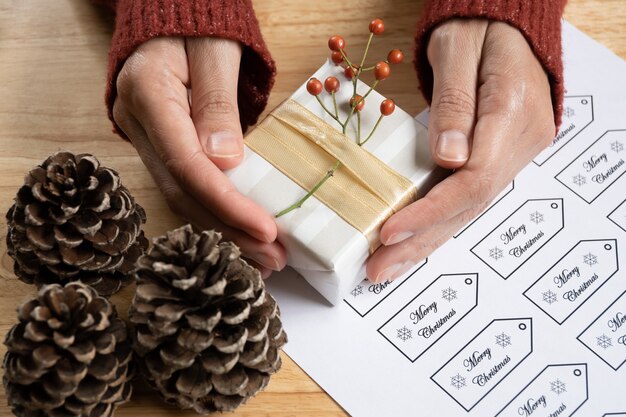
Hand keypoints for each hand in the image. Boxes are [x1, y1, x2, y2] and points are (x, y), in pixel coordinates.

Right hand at [112, 37, 285, 276]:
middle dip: (229, 230)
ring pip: (181, 198)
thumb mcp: (216, 53)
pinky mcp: (160, 148)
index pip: (187, 164)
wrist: (172, 19)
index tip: (265, 229)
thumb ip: (218, 104)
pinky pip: (185, 188)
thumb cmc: (196, 25)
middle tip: (272, 258)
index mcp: (147, 94)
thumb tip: (227, 162)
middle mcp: (138, 125)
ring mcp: (144, 139)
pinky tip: (239, 234)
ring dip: (223, 231)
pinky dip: (214, 215)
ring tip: (263, 257)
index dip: (226, 203)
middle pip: (182, 192)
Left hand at [366, 19, 555, 282]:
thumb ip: (456, 102)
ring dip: (426, 241)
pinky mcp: (498, 158)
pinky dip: (438, 222)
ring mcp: (512, 155)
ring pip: (468, 208)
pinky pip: (467, 197)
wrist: (507, 28)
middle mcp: (518, 144)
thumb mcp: (459, 51)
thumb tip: (448, 158)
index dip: (429, 211)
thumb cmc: (479, 30)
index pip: (471, 180)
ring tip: (388, 268)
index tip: (390, 232)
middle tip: (379, 268)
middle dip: (421, 240)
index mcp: (511, 115)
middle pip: (468, 205)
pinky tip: (413, 243)